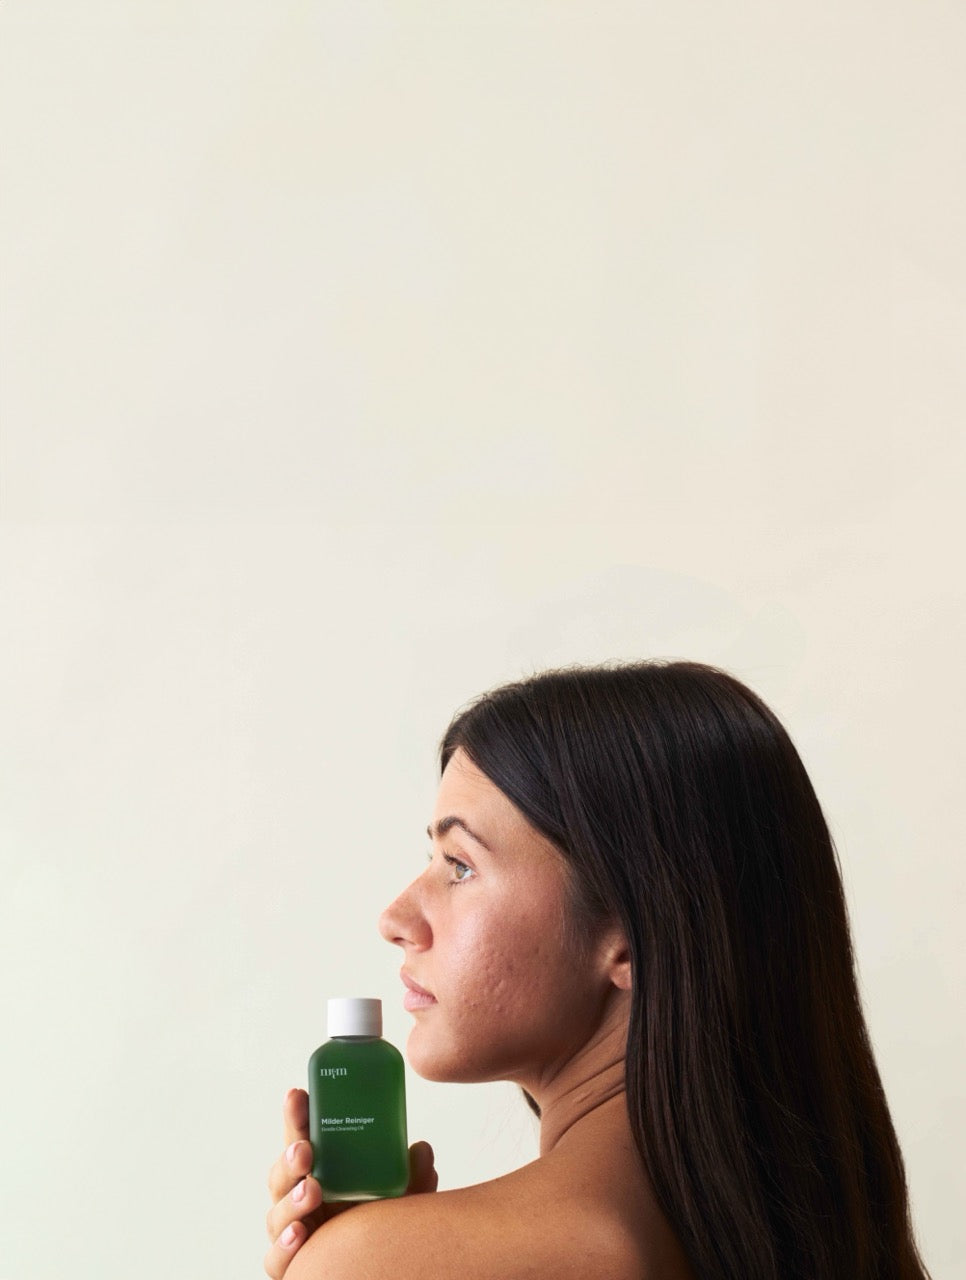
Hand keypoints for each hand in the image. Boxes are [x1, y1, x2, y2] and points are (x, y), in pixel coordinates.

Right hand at [264, 1087, 437, 1278]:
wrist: (376, 1266)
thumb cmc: (378, 1221)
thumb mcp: (400, 1195)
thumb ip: (412, 1175)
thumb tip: (421, 1149)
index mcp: (320, 1170)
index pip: (301, 1137)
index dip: (296, 1116)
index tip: (299, 1094)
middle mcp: (300, 1196)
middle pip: (282, 1173)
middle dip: (290, 1157)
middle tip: (306, 1149)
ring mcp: (291, 1229)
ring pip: (276, 1212)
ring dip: (292, 1200)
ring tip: (312, 1189)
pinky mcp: (291, 1262)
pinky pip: (277, 1257)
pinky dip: (285, 1245)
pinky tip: (299, 1232)